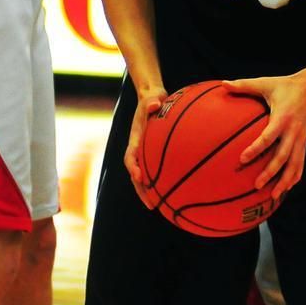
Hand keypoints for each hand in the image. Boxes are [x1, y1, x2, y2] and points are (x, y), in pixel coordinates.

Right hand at [124, 86, 166, 201]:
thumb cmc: (152, 99)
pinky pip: (156, 171)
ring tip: (160, 206)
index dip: (134, 168)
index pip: (131, 157)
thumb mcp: (151, 97)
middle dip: (142, 190)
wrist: (152, 99)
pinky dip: (161, 182)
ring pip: (144, 176)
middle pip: (135, 174)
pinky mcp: (153, 155)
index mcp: (135, 138)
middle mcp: (137, 149)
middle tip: (151, 205)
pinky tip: (175, 192)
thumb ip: (152, 101)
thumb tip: (155, 104)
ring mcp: (144, 153)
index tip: (140, 177)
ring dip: (149, 191)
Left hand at [225, 71, 305, 198]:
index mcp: (282, 117)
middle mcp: (293, 131)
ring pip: (294, 164)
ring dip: (284, 181)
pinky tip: (287, 188)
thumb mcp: (265, 83)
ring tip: (273, 195)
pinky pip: (301, 163)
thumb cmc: (285, 85)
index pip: (268, 137)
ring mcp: (301, 138)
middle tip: (257, 185)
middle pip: (282, 156)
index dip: (256, 148)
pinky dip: (295, 177)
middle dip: (270, 172)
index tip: (242, 158)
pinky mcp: (305, 142)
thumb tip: (223, 83)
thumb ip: (244, 85)